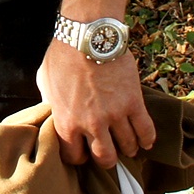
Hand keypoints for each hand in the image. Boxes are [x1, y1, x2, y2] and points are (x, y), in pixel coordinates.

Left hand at [38, 40, 153, 168]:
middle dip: (107, 159)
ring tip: (128, 146)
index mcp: (66, 122)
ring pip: (127, 146)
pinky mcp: (133, 103)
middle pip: (105, 158)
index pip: (74, 157)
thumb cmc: (63, 55)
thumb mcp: (46, 83)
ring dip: (128, 148)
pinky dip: (147, 139)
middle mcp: (91, 124)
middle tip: (109, 153)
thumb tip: (52, 114)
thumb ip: (51, 104)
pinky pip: (145, 130)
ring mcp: (114, 115)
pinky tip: (146, 141)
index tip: (84, 153)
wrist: (88, 34)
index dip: (79, 157)